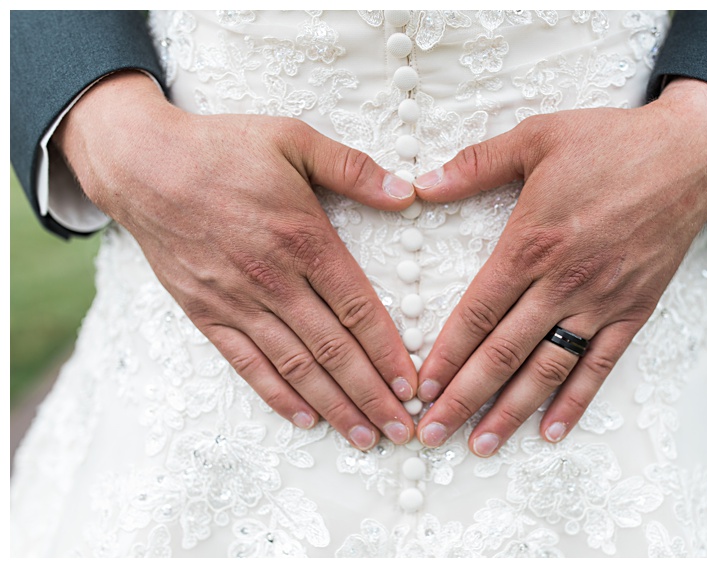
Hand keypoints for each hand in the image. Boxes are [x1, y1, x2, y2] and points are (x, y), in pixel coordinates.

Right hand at [56, 71, 420, 448]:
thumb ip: (352, 168)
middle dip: (372, 394)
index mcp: (302, 237)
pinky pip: (245, 362)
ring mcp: (235, 299)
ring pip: (294, 365)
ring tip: (365, 436)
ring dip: (333, 405)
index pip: (357, 307)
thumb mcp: (294, 138)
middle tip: (403, 430)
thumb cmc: (223, 147)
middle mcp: (271, 277)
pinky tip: (305, 418)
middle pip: (332, 348)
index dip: (388, 351)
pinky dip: (276, 394)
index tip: (415, 384)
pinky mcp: (204, 311)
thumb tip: (407, 192)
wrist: (139, 162)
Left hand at [412, 79, 706, 455]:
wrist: (690, 156)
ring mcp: (601, 300)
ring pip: (548, 368)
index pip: (478, 311)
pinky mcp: (633, 310)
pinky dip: (575, 401)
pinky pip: (600, 364)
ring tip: (481, 444)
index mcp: (532, 241)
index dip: (446, 354)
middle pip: (504, 352)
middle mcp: (564, 281)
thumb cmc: (612, 141)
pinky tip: (551, 430)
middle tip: (431, 432)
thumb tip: (420, 184)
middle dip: (464, 398)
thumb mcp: (537, 137)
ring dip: (512, 410)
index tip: (420, 387)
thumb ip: (476, 164)